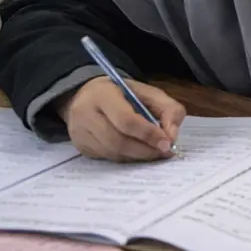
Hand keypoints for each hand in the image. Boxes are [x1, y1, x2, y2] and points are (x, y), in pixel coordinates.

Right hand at [59, 77, 184, 161]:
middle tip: (164, 152)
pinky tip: (138, 152)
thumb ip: (167, 109)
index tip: (167, 143)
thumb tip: (171, 136)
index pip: (126, 120)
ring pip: (112, 153)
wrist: (87, 96)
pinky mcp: (80, 146)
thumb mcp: (148, 92)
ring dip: (137, 156)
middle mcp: (84, 113)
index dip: (148, 134)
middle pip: (118, 141)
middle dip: (145, 150)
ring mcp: (79, 132)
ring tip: (154, 153)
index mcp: (102, 94)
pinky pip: (107, 158)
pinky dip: (126, 158)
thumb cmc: (122, 94)